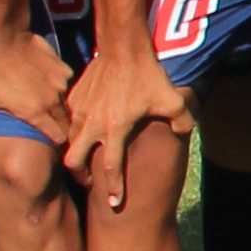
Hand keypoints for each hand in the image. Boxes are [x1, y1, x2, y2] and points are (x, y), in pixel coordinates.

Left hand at [0, 22, 72, 142]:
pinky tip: (46, 80)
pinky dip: (58, 83)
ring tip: (46, 100)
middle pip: (65, 121)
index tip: (51, 140)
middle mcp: (52, 100)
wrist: (4, 38)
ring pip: (64, 100)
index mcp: (34, 112)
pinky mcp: (61, 67)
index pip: (57, 136)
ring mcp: (59, 82)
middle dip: (60, 124)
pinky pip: (64, 81)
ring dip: (58, 102)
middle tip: (51, 124)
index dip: (55, 140)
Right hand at [63, 42, 185, 204]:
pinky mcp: (73, 99)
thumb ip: (182, 121)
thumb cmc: (148, 75)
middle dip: (79, 175)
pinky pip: (68, 121)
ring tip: (86, 157)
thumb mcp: (173, 100)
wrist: (123, 47)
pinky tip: (84, 129)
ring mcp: (79, 111)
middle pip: (74, 161)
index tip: (114, 204)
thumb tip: (184, 134)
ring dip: (75, 153)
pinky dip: (72, 130)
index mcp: (116, 128)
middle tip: (89, 180)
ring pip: (67, 142)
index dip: (113, 188)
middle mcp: (92, 124)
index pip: (111, 167)